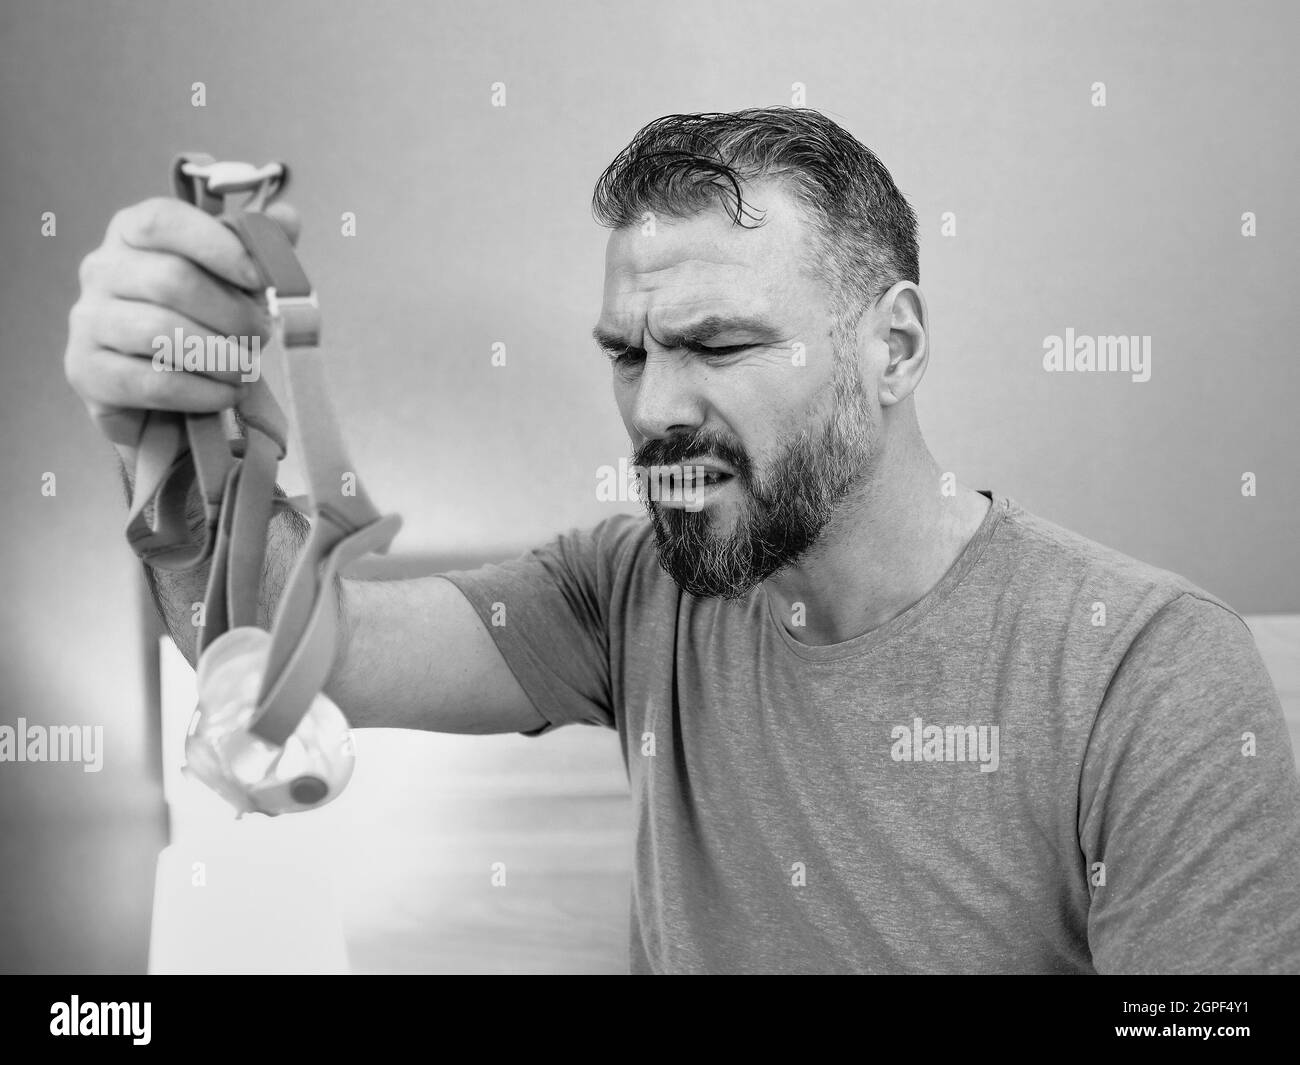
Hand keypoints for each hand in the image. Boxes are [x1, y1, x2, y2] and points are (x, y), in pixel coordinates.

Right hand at [64, 195, 299, 459]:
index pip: (163, 219)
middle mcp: (102, 269)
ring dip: (220, 356)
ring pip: (160, 332)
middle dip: (232, 313)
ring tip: (244, 369)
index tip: (260, 279)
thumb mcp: (238, 285)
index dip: (218, 246)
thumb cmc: (205, 326)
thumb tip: (287, 216)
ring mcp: (88, 320)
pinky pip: (153, 383)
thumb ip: (260, 248)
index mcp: (133, 234)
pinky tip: (226, 395)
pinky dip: (202, 392)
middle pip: (171, 279)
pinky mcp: (89, 372)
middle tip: (262, 336)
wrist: (168, 398)